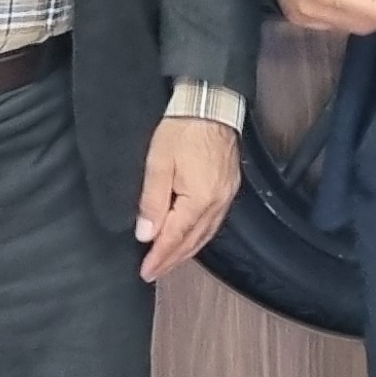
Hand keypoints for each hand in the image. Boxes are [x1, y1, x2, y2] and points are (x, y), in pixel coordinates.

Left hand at [133, 117, 240, 279]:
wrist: (210, 104)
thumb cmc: (184, 128)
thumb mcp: (158, 163)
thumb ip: (151, 202)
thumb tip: (146, 234)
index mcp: (199, 200)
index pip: (174, 238)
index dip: (159, 257)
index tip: (145, 271)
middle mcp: (217, 203)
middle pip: (192, 242)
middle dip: (172, 259)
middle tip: (154, 272)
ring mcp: (226, 196)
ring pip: (205, 235)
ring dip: (186, 251)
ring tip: (169, 261)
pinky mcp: (229, 187)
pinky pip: (213, 222)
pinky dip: (199, 235)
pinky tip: (191, 238)